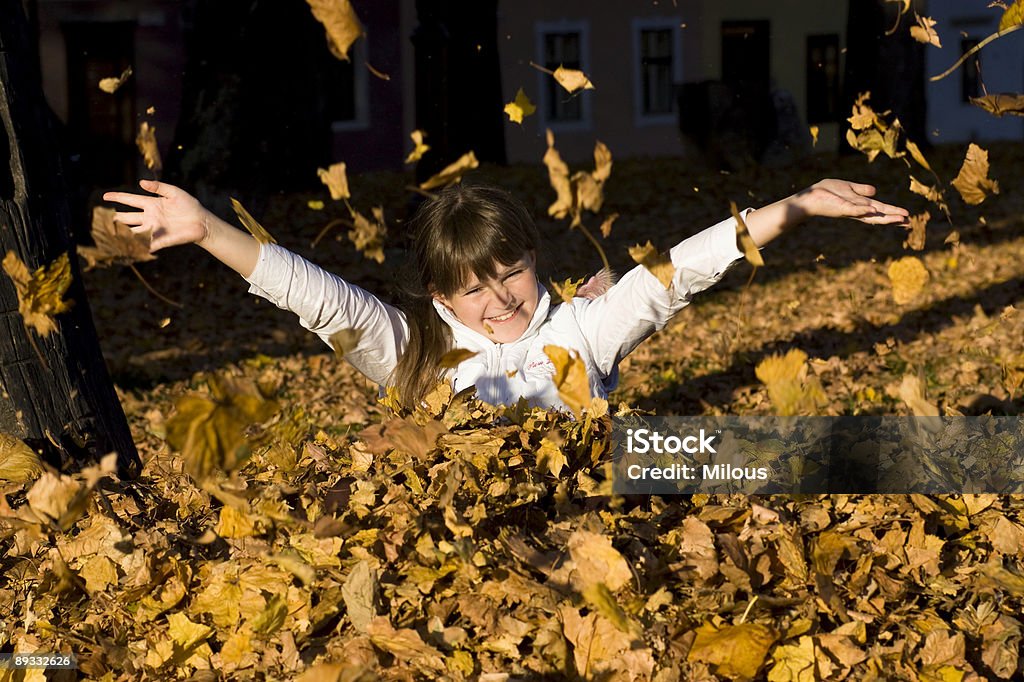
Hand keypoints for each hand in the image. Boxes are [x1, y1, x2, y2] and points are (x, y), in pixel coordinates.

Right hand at [103, 180, 210, 251]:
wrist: (202, 222)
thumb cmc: (190, 206)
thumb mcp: (174, 192)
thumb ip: (159, 187)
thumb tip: (141, 183)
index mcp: (151, 204)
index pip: (130, 200)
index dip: (117, 197)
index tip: (104, 196)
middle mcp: (149, 217)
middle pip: (127, 217)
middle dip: (115, 218)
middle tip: (102, 219)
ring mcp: (154, 229)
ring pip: (133, 231)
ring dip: (122, 233)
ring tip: (109, 235)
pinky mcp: (161, 240)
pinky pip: (146, 244)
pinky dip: (136, 246)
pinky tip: (126, 250)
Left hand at [794, 179, 909, 225]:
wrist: (811, 197)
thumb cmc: (827, 192)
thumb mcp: (848, 188)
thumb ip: (861, 190)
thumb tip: (875, 191)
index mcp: (860, 205)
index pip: (880, 210)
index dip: (893, 213)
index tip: (907, 217)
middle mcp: (857, 210)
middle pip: (879, 216)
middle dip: (894, 218)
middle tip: (909, 223)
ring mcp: (850, 210)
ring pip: (870, 215)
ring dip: (885, 217)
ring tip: (900, 219)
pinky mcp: (841, 208)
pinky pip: (854, 209)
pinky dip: (864, 210)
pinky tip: (875, 210)